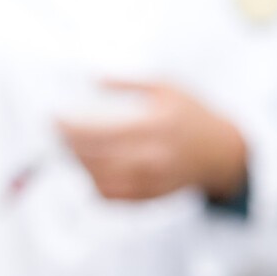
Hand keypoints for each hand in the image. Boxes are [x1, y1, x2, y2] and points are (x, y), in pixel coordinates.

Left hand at [59, 81, 247, 201]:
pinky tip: (86, 168)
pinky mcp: (146, 197)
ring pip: (96, 179)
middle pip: (92, 157)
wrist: (222, 153)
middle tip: (57, 133)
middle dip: (68, 145)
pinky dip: (91, 183)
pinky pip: (108, 196)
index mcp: (155, 127)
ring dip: (77, 164)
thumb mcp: (167, 87)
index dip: (70, 128)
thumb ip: (129, 82)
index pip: (99, 131)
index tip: (54, 119)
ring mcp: (149, 182)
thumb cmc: (192, 115)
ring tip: (69, 149)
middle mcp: (151, 158)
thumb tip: (92, 78)